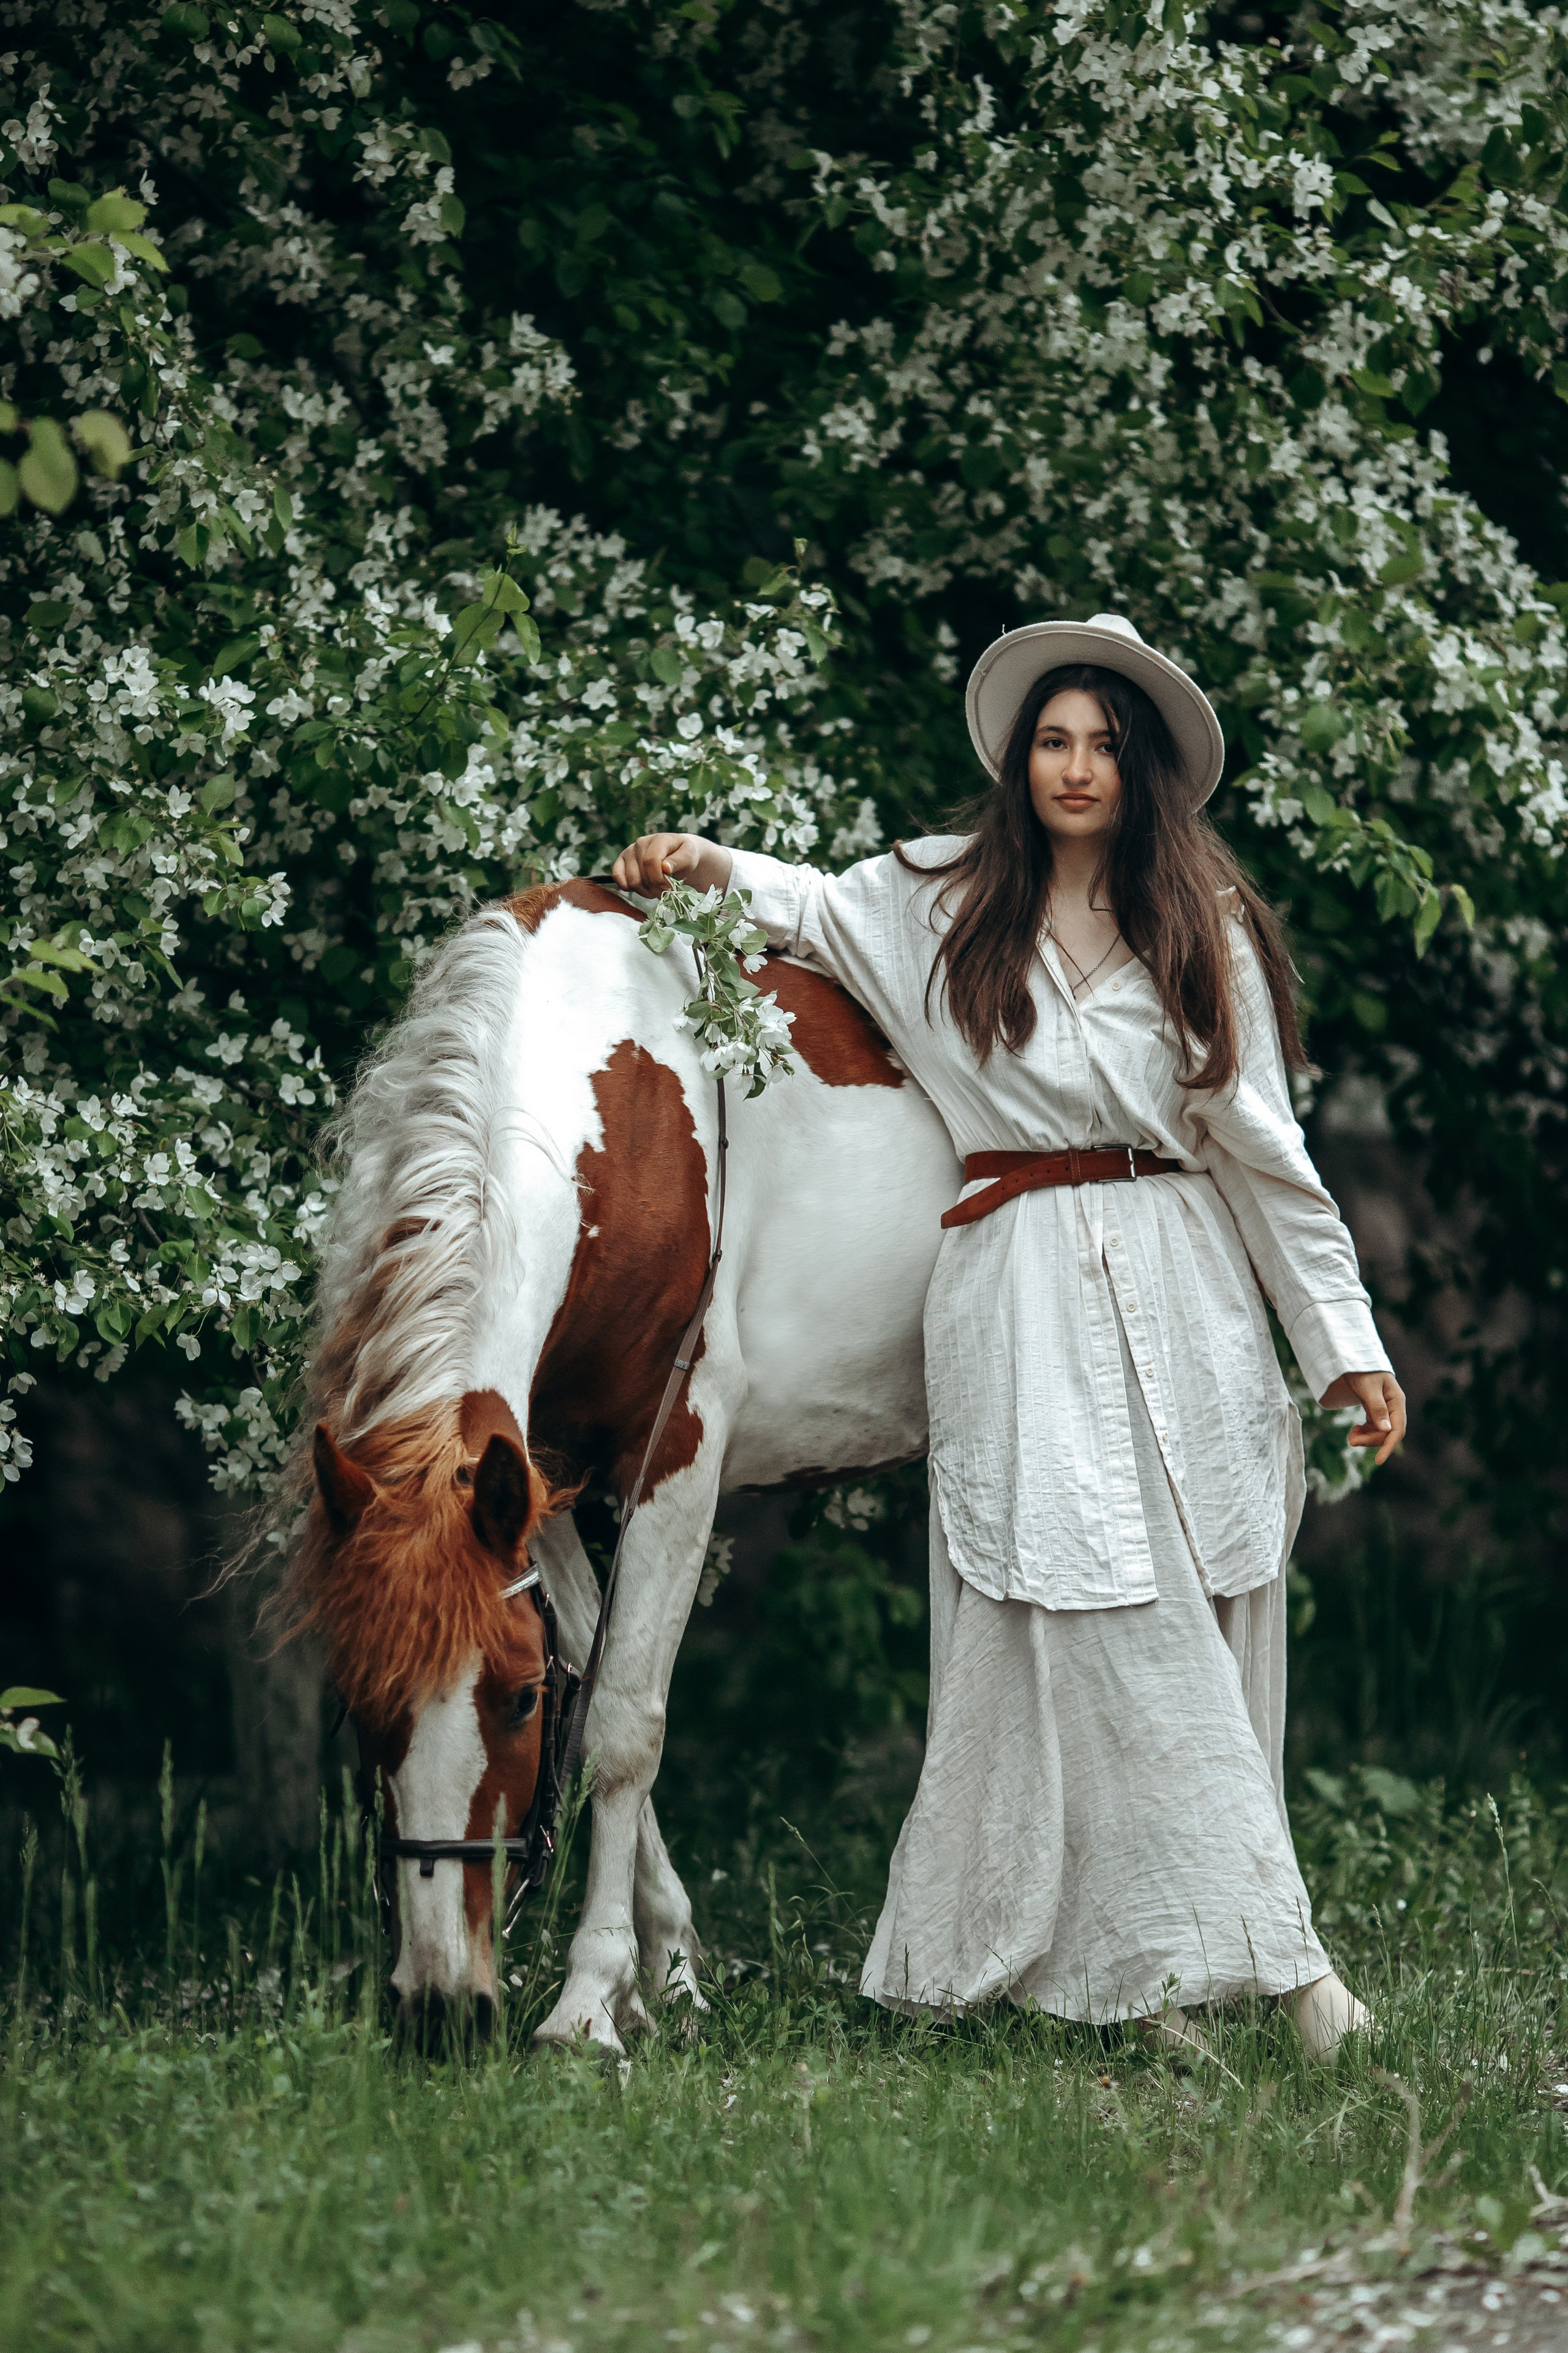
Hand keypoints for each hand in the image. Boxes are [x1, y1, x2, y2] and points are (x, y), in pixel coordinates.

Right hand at [610, 832, 732, 896]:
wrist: (677, 853)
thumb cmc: (684, 855)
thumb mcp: (689, 857)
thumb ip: (679, 861)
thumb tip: (665, 867)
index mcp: (658, 839)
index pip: (651, 862)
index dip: (659, 879)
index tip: (669, 887)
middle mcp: (640, 843)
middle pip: (641, 875)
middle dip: (654, 888)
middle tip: (664, 890)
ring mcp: (629, 851)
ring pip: (631, 880)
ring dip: (644, 891)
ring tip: (655, 889)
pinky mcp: (621, 861)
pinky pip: (617, 877)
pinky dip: (629, 887)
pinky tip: (642, 887)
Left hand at [1319, 1369, 1405, 1465]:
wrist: (1353, 1359)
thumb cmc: (1362, 1371)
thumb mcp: (1368, 1388)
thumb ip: (1377, 1408)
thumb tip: (1386, 1430)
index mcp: (1397, 1401)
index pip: (1397, 1429)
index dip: (1389, 1446)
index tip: (1378, 1460)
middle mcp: (1394, 1407)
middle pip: (1387, 1433)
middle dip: (1371, 1440)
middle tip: (1351, 1441)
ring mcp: (1385, 1409)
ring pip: (1380, 1432)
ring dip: (1366, 1438)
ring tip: (1351, 1437)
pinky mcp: (1376, 1410)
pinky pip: (1373, 1427)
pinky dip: (1364, 1432)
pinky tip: (1354, 1432)